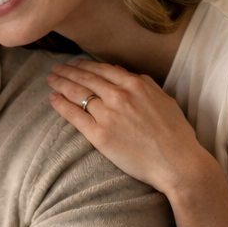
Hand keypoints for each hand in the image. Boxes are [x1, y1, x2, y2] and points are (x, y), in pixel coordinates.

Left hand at [45, 59, 220, 199]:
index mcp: (136, 84)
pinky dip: (61, 105)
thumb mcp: (165, 100)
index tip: (75, 64)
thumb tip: (130, 77)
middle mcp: (119, 96)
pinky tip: (52, 98)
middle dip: (68, 71)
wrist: (177, 162)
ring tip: (50, 80)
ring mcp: (108, 115)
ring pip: (77, 93)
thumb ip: (146, 86)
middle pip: (86, 78)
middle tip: (55, 68)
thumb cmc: (175, 134)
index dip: (86, 65)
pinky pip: (74, 115)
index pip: (103, 69)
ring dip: (60, 84)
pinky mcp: (99, 135)